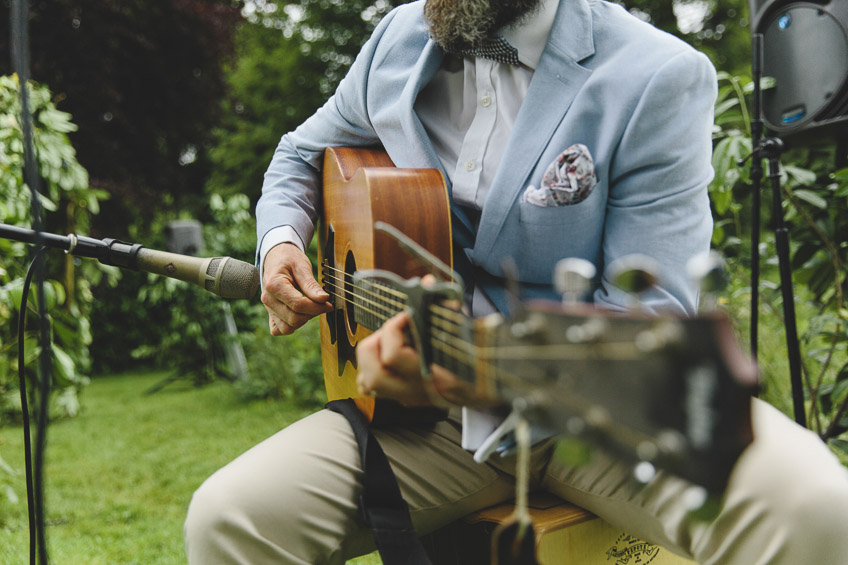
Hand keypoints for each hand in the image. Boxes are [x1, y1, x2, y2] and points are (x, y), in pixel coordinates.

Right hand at [261, 243, 331, 334]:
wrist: (276, 258)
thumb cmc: (289, 260)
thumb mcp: (302, 266)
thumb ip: (311, 284)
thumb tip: (324, 299)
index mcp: (274, 285)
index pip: (298, 304)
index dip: (317, 307)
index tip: (328, 303)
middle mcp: (268, 299)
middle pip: (293, 318)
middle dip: (312, 314)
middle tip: (323, 304)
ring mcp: (268, 308)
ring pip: (287, 328)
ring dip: (303, 321)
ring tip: (311, 307)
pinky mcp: (270, 314)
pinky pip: (279, 330)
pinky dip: (291, 326)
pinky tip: (300, 314)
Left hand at [356, 311, 490, 407]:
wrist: (497, 387)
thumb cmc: (486, 356)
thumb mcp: (472, 332)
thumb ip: (448, 309)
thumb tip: (428, 282)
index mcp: (438, 376)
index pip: (394, 355)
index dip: (393, 327)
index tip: (407, 313)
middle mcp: (422, 391)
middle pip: (374, 374)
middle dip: (376, 344)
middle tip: (392, 328)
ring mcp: (414, 397)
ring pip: (370, 383)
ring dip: (370, 358)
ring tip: (387, 340)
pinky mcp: (410, 399)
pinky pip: (377, 388)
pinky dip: (373, 370)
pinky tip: (387, 356)